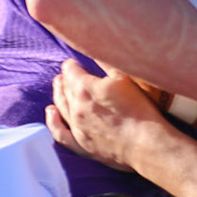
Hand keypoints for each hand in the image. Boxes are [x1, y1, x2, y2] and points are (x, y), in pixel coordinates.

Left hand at [48, 60, 169, 169]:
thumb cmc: (139, 110)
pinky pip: (60, 134)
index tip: (74, 63)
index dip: (72, 65)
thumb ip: (107, 63)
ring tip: (58, 87)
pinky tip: (51, 113)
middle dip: (65, 79)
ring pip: (60, 107)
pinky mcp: (81, 145)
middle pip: (64, 88)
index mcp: (85, 87)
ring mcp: (76, 127)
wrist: (144, 144)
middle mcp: (76, 106)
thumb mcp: (125, 78)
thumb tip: (97, 51)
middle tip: (67, 74)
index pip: (71, 70)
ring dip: (58, 94)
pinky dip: (52, 123)